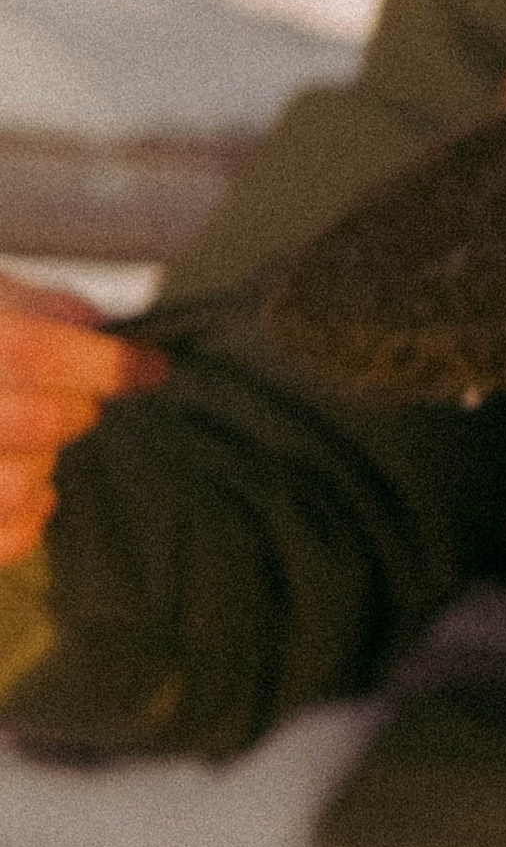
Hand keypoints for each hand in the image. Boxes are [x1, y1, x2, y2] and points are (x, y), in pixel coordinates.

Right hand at [0, 271, 167, 567]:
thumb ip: (23, 304)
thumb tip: (91, 321)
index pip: (30, 354)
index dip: (102, 362)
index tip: (151, 367)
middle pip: (33, 422)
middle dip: (73, 410)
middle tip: (76, 401)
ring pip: (18, 487)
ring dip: (45, 463)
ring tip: (34, 442)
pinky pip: (2, 542)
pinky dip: (28, 521)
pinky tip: (36, 491)